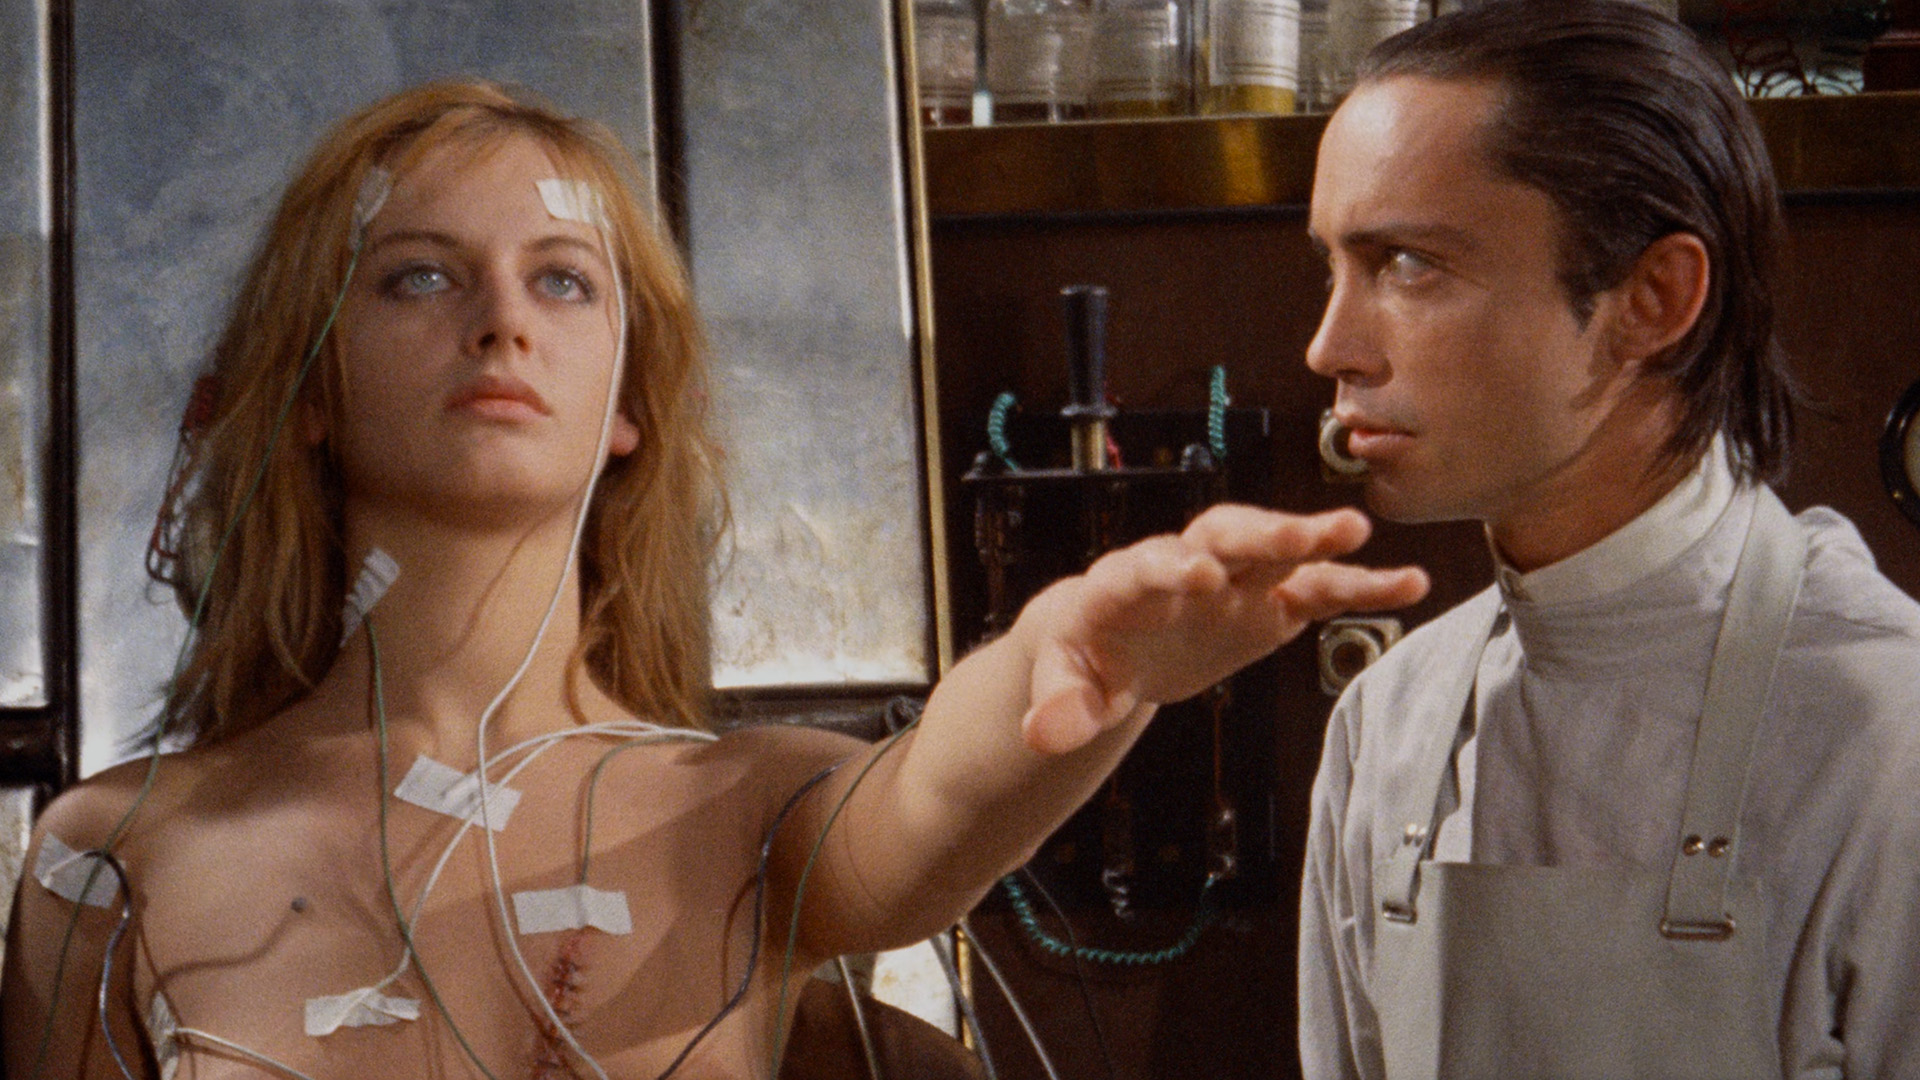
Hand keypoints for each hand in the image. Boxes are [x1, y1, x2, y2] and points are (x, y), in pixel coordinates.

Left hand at [1016, 505, 1427, 754]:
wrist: (1109, 643)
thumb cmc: (1081, 658)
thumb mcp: (1063, 685)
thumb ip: (1060, 706)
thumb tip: (1046, 734)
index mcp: (1124, 584)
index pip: (1144, 566)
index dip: (1170, 568)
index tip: (1200, 575)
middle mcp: (1184, 566)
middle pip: (1220, 535)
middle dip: (1258, 534)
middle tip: (1297, 535)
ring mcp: (1232, 579)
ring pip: (1276, 551)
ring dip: (1315, 541)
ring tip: (1360, 535)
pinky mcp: (1266, 603)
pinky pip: (1316, 588)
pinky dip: (1359, 586)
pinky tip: (1410, 584)